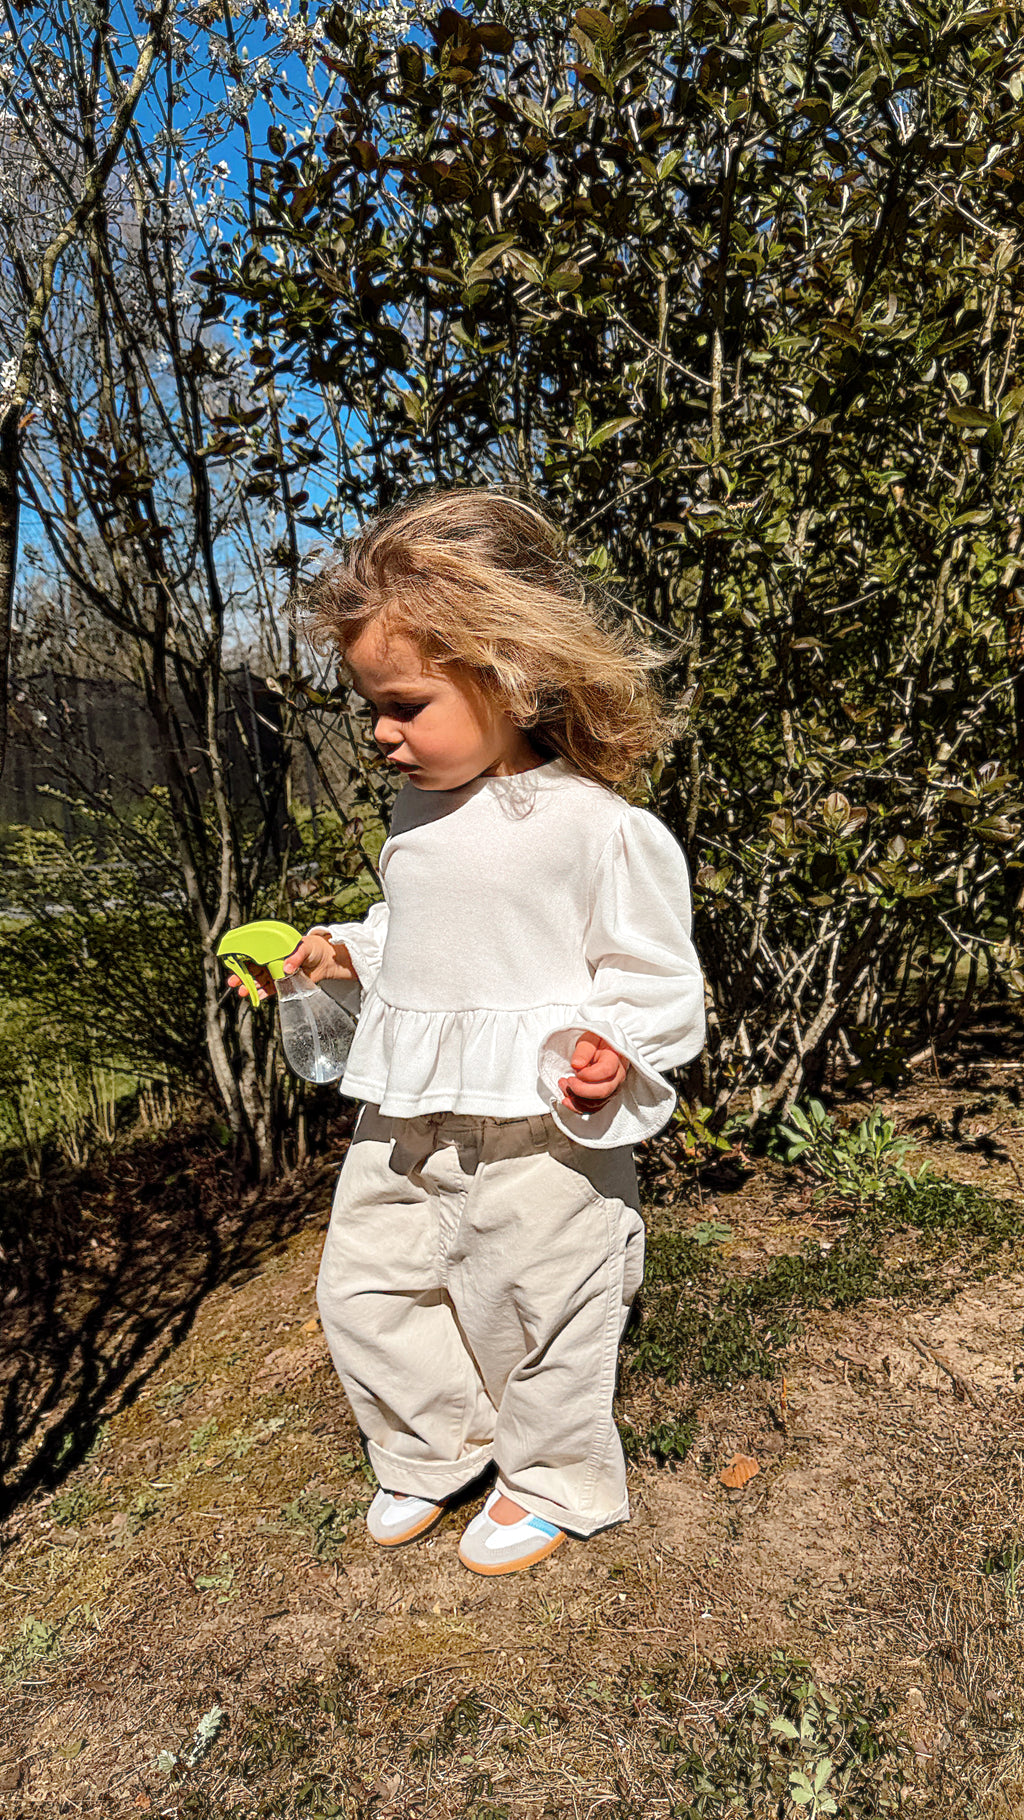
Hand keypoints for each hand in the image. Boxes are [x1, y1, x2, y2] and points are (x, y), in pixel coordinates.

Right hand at [227, 930, 355, 1001]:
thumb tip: (287, 968)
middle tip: (233, 982)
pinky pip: (269, 989)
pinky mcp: (283, 983)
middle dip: (242, 976)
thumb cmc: (314, 948)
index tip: (234, 965)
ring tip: (242, 992)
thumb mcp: (305, 948)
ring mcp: (276, 972)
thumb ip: (296, 957)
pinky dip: (261, 994)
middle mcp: (272, 961)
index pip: (254, 954)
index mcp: (273, 949)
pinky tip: (254, 997)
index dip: (242, 960)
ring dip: (249, 986)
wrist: (326, 960)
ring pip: (258, 980)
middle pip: (252, 969)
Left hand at [558, 1031, 627, 1115]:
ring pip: (596, 1103)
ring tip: (563, 1085)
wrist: (603, 1048)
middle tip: (567, 1080)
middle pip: (602, 1091)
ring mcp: (612, 1089)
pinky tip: (567, 1099)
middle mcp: (617, 1077)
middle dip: (580, 1089)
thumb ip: (583, 1051)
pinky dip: (578, 1107)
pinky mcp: (605, 1097)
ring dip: (576, 1098)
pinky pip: (593, 1108)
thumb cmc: (596, 1042)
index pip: (605, 1071)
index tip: (574, 1068)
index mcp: (615, 1060)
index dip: (587, 1074)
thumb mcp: (589, 1039)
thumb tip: (577, 1065)